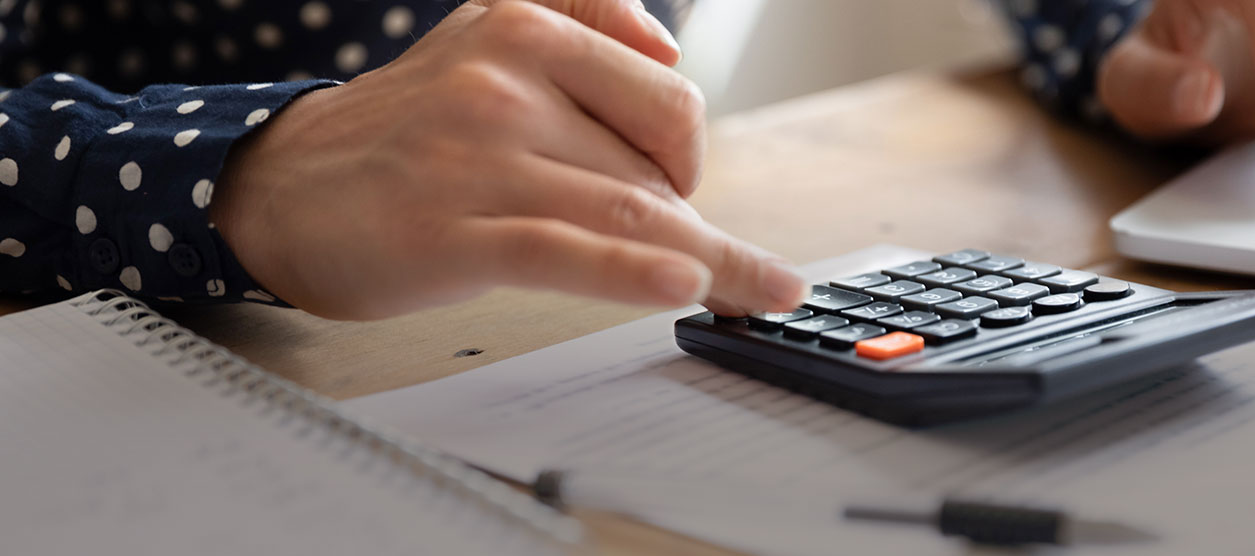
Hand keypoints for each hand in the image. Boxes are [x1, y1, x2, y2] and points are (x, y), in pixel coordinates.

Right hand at [212, 0, 807, 319]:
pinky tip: (690, 286)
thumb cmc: (406, 131)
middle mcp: (503, 84)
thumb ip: (581, 19)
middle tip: (697, 261)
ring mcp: (476, 160)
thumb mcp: (484, 38)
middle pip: (649, 172)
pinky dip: (635, 274)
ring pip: (626, 215)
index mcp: (524, 30)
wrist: (281, 187)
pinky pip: (566, 252)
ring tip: (756, 290)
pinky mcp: (449, 234)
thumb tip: (668, 46)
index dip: (688, 159)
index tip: (685, 195)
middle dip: (682, 226)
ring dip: (704, 264)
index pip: (666, 101)